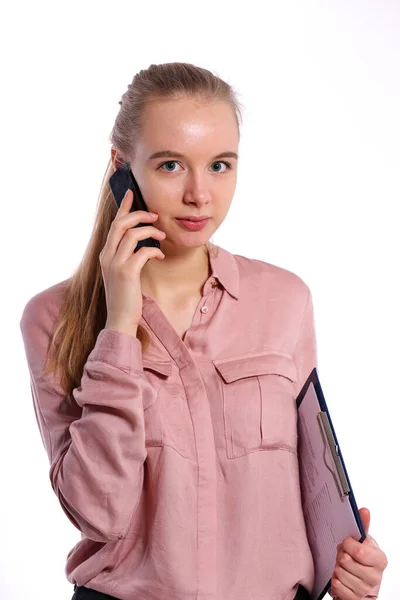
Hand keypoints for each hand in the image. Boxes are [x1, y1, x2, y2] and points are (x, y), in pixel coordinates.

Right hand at [100, 189, 165, 333]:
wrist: (120, 319)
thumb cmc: (125, 297)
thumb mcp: (123, 273)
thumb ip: (128, 256)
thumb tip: (143, 242)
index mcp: (106, 254)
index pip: (114, 224)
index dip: (123, 207)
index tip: (132, 193)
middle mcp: (107, 256)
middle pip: (120, 224)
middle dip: (139, 215)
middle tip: (155, 215)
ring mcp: (115, 264)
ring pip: (132, 235)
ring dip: (150, 232)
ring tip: (162, 236)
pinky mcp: (126, 273)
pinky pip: (142, 252)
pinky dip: (154, 250)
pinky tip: (161, 256)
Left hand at [329, 508, 387, 598]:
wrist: (362, 581)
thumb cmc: (362, 559)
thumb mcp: (364, 542)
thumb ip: (363, 526)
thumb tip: (364, 510)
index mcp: (380, 559)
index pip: (359, 551)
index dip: (348, 545)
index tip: (348, 543)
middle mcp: (375, 576)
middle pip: (346, 561)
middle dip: (340, 555)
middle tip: (344, 554)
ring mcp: (365, 589)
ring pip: (339, 573)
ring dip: (337, 567)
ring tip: (343, 566)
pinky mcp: (354, 598)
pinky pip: (337, 586)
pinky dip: (335, 580)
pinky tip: (341, 577)